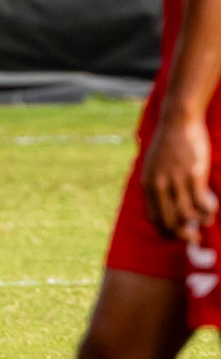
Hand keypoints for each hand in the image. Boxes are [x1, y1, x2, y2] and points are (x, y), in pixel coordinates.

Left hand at [142, 113, 218, 243]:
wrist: (178, 121)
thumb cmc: (169, 145)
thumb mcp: (155, 166)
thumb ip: (159, 186)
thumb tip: (171, 208)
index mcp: (148, 184)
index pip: (154, 219)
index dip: (167, 232)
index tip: (179, 236)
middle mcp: (159, 185)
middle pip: (170, 222)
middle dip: (183, 235)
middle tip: (195, 238)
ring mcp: (176, 180)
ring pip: (188, 215)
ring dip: (199, 222)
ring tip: (206, 218)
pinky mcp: (193, 175)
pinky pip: (201, 203)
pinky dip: (208, 210)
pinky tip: (212, 207)